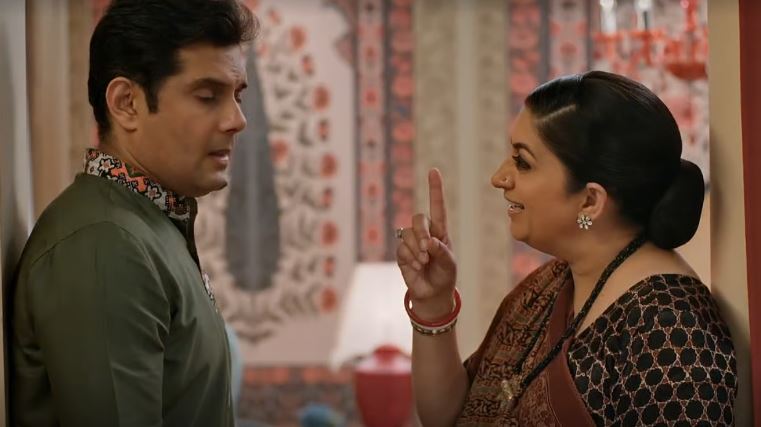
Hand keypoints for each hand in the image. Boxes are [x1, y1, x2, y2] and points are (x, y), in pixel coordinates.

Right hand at [395, 168, 456, 320]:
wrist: (432, 294)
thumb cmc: (445, 276)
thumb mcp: (450, 265)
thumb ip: (442, 252)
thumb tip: (429, 243)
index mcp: (441, 231)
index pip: (437, 206)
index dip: (435, 189)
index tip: (434, 171)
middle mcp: (425, 233)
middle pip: (419, 218)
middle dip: (422, 232)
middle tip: (427, 249)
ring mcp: (412, 242)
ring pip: (408, 233)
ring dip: (416, 248)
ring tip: (423, 262)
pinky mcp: (401, 253)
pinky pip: (401, 248)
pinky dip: (409, 258)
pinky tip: (416, 266)